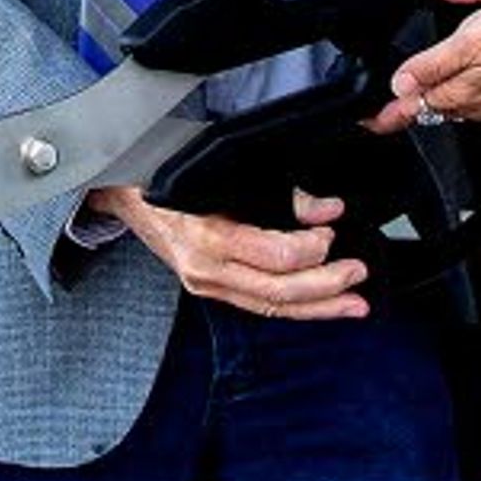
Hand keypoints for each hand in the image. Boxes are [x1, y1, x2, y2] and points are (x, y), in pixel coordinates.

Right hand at [90, 185, 369, 321]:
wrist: (123, 194)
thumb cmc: (168, 175)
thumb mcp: (220, 172)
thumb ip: (278, 193)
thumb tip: (325, 209)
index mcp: (208, 236)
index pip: (275, 256)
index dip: (312, 248)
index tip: (333, 227)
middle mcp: (207, 270)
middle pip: (279, 292)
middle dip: (325, 287)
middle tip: (358, 274)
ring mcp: (207, 284)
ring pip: (272, 307)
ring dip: (318, 308)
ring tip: (354, 304)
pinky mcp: (211, 289)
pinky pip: (259, 305)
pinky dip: (294, 306)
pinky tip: (320, 304)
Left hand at [374, 1, 480, 127]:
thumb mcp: (468, 43)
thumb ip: (431, 67)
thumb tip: (398, 86)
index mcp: (459, 91)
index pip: (410, 111)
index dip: (383, 116)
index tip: (362, 120)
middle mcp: (475, 101)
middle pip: (429, 110)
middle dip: (404, 110)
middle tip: (380, 110)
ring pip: (453, 104)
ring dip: (431, 101)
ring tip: (411, 96)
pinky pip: (476, 96)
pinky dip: (459, 91)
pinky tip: (461, 79)